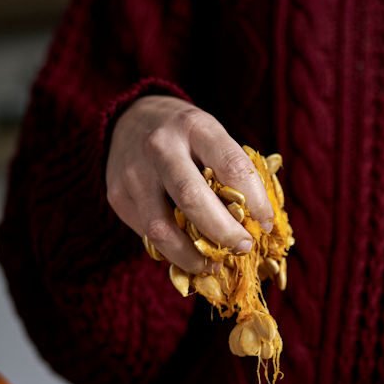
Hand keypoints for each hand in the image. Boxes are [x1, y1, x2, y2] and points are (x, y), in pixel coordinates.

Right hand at [107, 95, 274, 273]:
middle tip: (243, 247)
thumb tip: (260, 224)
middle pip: (192, 199)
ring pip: (161, 228)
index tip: (265, 224)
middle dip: (223, 232)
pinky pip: (147, 235)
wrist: (130, 118)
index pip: (231, 166)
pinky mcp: (118, 196)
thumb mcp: (212, 137)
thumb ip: (233, 173)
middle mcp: (161, 147)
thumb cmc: (186, 137)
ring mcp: (134, 173)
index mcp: (195, 126)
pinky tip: (187, 252)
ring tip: (212, 264)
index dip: (255, 201)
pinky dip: (171, 251)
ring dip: (192, 255)